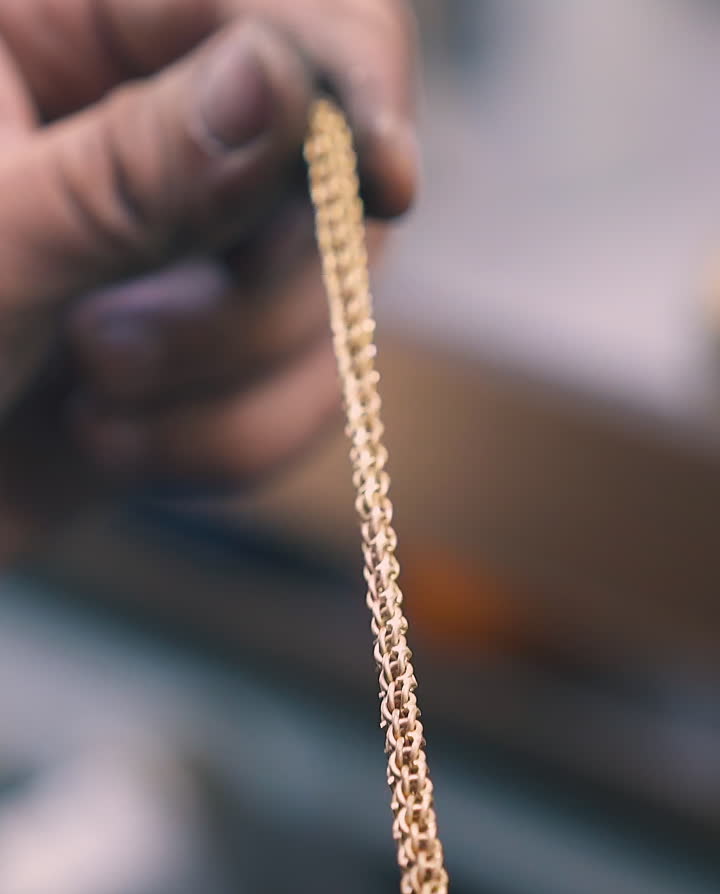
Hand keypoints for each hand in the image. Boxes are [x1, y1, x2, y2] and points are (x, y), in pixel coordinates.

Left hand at [0, 1, 417, 558]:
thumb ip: (136, 170)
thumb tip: (282, 85)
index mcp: (58, 20)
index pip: (271, 1)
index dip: (347, 81)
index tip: (383, 183)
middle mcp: (144, 117)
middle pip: (326, 165)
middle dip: (253, 293)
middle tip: (114, 354)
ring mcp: (186, 237)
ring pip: (330, 297)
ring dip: (233, 385)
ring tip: (94, 407)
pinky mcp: (208, 344)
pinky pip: (301, 391)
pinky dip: (228, 444)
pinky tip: (110, 446)